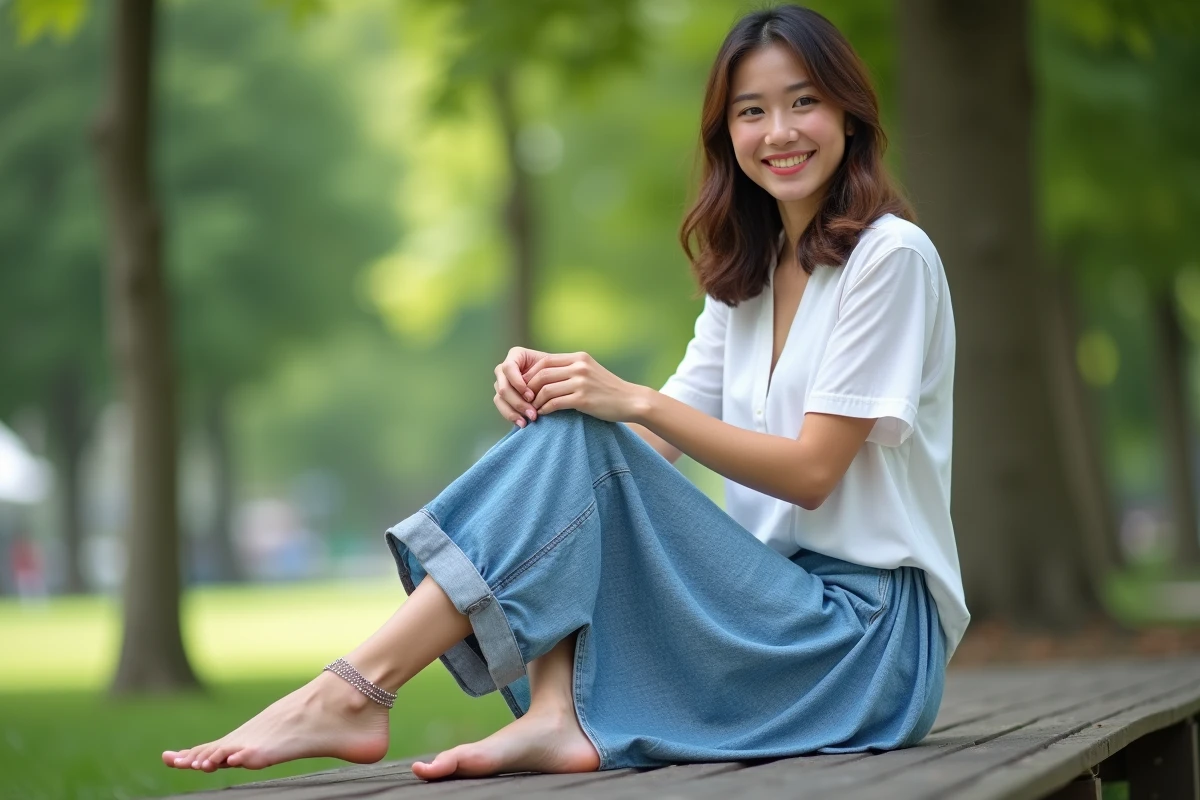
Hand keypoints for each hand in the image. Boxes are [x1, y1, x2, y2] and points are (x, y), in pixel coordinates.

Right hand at [493, 346, 548, 427]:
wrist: (555, 380)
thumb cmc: (555, 371)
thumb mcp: (552, 367)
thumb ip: (543, 373)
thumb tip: (533, 394)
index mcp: (515, 355)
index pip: (508, 368)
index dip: (517, 383)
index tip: (531, 396)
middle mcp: (504, 368)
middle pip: (503, 386)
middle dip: (518, 402)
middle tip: (532, 413)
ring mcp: (501, 383)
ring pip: (500, 398)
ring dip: (514, 411)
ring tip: (528, 421)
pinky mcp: (502, 397)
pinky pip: (501, 407)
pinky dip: (511, 416)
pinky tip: (522, 423)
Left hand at [523, 351, 640, 422]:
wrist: (631, 400)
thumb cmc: (608, 389)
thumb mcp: (590, 372)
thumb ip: (571, 369)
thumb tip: (546, 374)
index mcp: (579, 358)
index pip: (545, 361)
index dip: (530, 373)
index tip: (525, 386)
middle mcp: (579, 367)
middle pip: (542, 374)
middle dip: (528, 388)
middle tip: (524, 399)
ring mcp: (581, 382)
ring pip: (546, 389)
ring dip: (535, 401)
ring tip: (532, 409)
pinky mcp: (583, 399)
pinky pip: (554, 403)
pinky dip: (544, 410)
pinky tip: (543, 414)